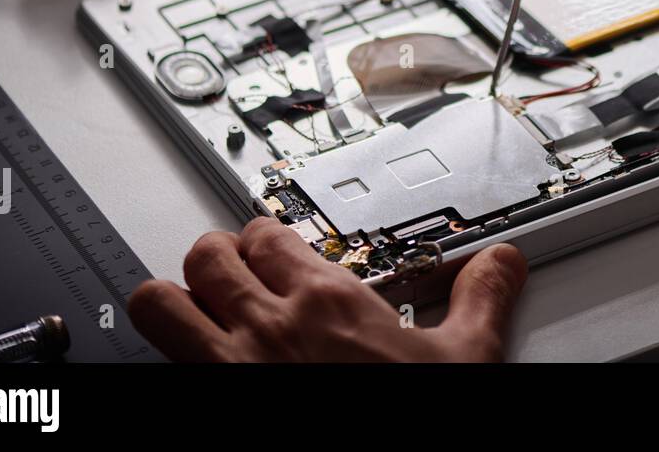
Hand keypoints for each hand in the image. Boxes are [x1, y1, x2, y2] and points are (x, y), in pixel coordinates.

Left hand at [128, 218, 527, 361]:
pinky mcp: (206, 401)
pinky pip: (156, 358)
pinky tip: (190, 360)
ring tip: (197, 306)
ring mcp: (228, 367)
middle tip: (237, 272)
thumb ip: (479, 300)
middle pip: (208, 254)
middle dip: (218, 256)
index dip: (268, 237)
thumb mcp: (463, 360)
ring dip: (174, 298)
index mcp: (328, 302)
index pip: (268, 234)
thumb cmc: (410, 425)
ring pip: (161, 299)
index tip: (279, 249)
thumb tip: (501, 264)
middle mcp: (268, 325)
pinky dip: (166, 350)